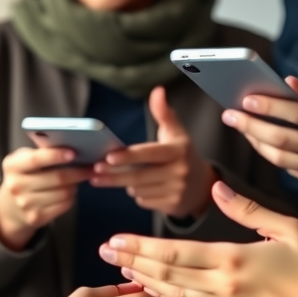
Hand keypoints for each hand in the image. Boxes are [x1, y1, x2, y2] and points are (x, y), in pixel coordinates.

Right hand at [0, 146, 89, 251]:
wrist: (11, 206)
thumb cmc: (25, 175)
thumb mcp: (24, 160)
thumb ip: (42, 152)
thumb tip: (72, 146)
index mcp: (12, 165)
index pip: (36, 159)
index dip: (56, 155)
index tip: (74, 153)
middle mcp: (16, 185)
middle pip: (57, 178)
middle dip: (79, 172)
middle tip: (93, 167)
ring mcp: (25, 204)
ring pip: (64, 192)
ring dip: (76, 185)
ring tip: (79, 178)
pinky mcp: (35, 218)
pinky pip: (64, 205)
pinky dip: (71, 197)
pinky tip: (70, 191)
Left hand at [91, 86, 214, 218]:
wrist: (202, 184)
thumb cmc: (181, 153)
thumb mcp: (175, 132)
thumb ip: (163, 112)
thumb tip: (158, 90)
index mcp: (178, 150)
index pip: (148, 153)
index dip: (128, 156)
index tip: (108, 157)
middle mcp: (179, 171)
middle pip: (139, 176)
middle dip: (114, 175)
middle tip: (95, 171)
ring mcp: (177, 190)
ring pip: (139, 189)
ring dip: (126, 184)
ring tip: (121, 177)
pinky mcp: (173, 206)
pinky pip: (143, 201)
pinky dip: (137, 195)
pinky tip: (138, 188)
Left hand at [98, 181, 297, 296]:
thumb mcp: (287, 227)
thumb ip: (246, 209)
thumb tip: (216, 190)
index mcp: (233, 260)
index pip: (174, 253)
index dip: (140, 247)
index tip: (115, 240)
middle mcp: (224, 289)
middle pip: (166, 275)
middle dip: (132, 263)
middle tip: (104, 253)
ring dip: (146, 283)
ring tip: (122, 272)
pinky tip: (158, 293)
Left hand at [222, 77, 297, 191]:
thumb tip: (285, 82)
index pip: (297, 114)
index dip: (269, 107)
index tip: (246, 99)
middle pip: (282, 138)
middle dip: (251, 126)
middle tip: (229, 114)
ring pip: (281, 158)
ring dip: (255, 143)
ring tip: (240, 127)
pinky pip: (290, 170)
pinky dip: (271, 156)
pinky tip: (259, 142)